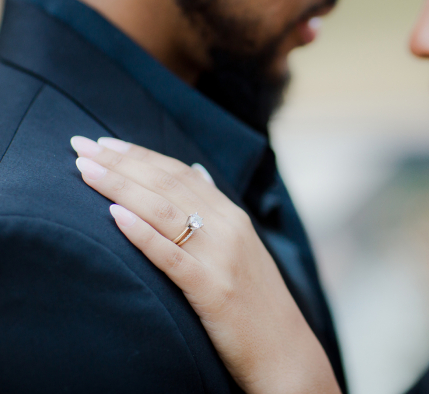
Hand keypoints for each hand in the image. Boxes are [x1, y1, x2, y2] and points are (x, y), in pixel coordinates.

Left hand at [69, 136, 340, 393]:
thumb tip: (196, 171)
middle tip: (80, 144)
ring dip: (120, 186)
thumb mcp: (242, 247)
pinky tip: (114, 216)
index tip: (104, 143)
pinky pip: (171, 255)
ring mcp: (221, 257)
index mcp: (233, 216)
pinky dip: (142, 233)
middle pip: (167, 184)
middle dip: (120, 162)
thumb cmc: (256, 301)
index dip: (139, 155)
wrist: (285, 349)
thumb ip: (217, 211)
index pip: (180, 173)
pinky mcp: (213, 289)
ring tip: (84, 170)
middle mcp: (228, 228)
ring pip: (164, 211)